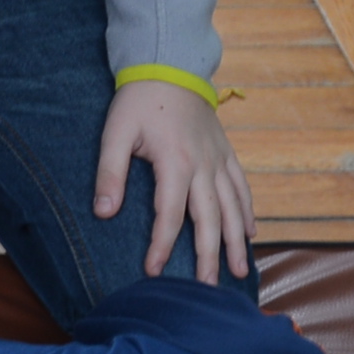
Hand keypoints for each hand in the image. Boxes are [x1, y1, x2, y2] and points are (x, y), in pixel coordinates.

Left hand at [98, 76, 252, 284]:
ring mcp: (219, 159)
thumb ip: (110, 172)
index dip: (162, 245)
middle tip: (207, 289)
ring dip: (236, 241)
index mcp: (176, 161)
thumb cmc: (139, 100)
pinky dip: (247, 211)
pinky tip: (250, 233)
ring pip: (233, 207)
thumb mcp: (116, 132)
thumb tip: (103, 213)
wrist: (169, 64)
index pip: (170, 215)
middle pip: (210, 219)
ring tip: (238, 272)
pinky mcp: (226, 152)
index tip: (154, 271)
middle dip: (209, 256)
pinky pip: (242, 186)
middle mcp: (204, 165)